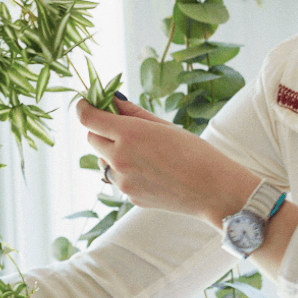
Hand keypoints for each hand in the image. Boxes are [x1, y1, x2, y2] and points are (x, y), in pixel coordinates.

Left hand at [77, 97, 257, 226]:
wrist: (214, 191)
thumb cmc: (195, 153)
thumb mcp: (164, 126)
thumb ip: (133, 113)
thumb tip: (113, 101)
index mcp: (129, 135)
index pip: (88, 118)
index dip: (83, 107)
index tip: (86, 103)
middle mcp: (120, 158)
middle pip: (92, 139)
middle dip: (101, 130)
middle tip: (120, 126)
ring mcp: (123, 181)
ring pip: (103, 161)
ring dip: (112, 153)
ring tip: (144, 153)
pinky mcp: (129, 197)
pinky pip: (118, 179)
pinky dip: (126, 172)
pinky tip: (152, 171)